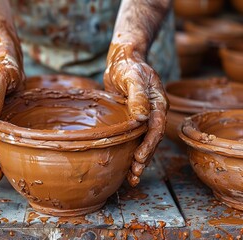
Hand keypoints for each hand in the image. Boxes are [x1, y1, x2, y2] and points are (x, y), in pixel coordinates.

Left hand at [104, 44, 167, 186]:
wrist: (122, 61)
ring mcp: (144, 117)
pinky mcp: (132, 119)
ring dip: (139, 160)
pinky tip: (125, 165)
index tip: (138, 159)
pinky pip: (134, 138)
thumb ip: (138, 97)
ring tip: (131, 178)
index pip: (156, 129)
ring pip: (143, 142)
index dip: (148, 146)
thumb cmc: (128, 66)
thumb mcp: (132, 78)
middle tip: (134, 175)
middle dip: (144, 159)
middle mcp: (154, 113)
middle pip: (152, 141)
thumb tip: (142, 118)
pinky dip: (131, 151)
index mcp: (158, 104)